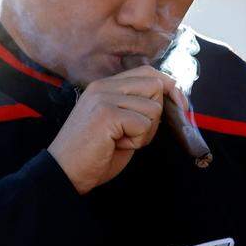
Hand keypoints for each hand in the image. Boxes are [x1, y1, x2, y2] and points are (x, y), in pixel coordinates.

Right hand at [48, 65, 183, 194]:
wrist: (65, 173)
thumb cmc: (93, 154)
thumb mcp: (118, 123)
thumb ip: (136, 107)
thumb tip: (170, 99)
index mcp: (105, 86)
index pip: (148, 72)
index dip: (169, 88)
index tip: (180, 106)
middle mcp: (104, 86)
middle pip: (155, 86)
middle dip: (155, 115)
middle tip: (133, 134)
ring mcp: (104, 98)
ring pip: (153, 108)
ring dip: (145, 132)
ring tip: (120, 141)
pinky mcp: (107, 114)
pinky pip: (144, 124)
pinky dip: (137, 140)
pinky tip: (116, 145)